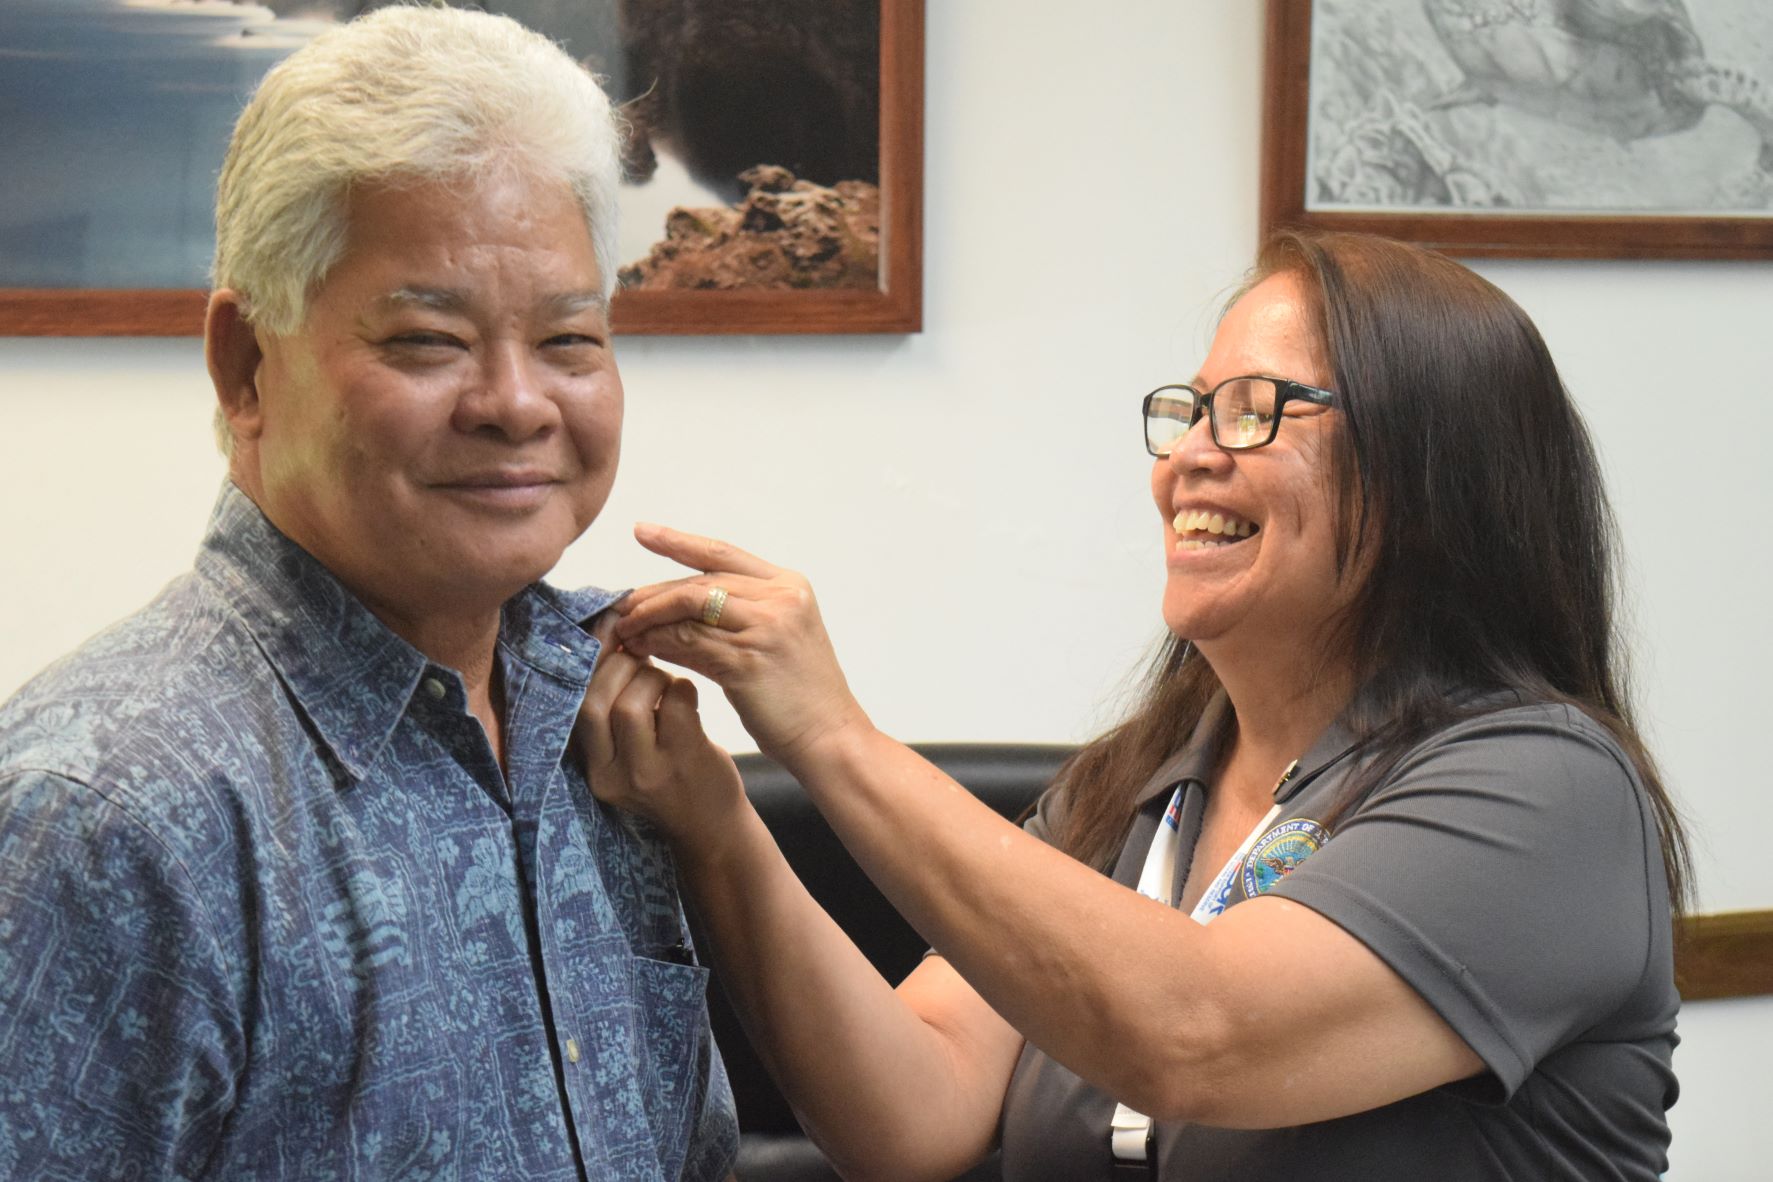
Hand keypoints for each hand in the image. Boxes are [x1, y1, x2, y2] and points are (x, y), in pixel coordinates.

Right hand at [579, 612, 747, 852]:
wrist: (713, 826)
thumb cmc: (669, 773)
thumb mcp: (630, 749)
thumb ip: (613, 704)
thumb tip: (611, 628)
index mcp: (593, 767)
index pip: (575, 706)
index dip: (589, 661)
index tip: (607, 629)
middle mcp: (612, 774)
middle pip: (595, 702)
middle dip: (618, 667)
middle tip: (641, 654)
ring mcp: (647, 772)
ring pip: (631, 703)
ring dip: (652, 679)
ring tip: (665, 684)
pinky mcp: (684, 763)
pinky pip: (675, 704)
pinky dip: (682, 689)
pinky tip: (687, 699)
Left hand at [612, 524, 871, 768]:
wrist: (832, 738)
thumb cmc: (802, 696)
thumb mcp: (777, 639)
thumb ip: (739, 614)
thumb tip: (674, 605)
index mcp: (790, 586)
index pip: (722, 553)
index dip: (678, 541)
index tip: (641, 531)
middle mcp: (780, 599)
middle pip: (699, 581)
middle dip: (653, 594)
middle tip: (620, 607)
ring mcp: (766, 628)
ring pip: (688, 607)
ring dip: (649, 618)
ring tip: (624, 631)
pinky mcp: (747, 661)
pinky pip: (688, 642)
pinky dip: (658, 644)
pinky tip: (641, 650)